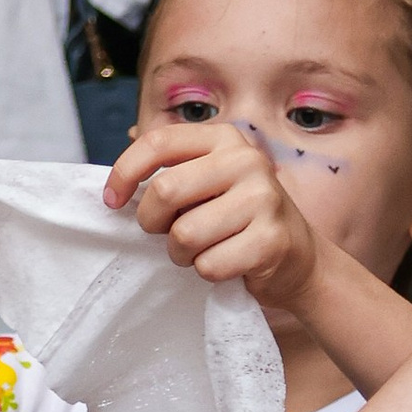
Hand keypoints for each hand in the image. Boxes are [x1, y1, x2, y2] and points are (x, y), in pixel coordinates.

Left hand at [106, 116, 319, 306]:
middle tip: (166, 233)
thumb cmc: (239, 220)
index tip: (112, 200)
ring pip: (184, 234)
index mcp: (225, 139)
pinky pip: (208, 265)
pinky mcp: (270, 240)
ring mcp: (263, 199)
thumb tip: (116, 183)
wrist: (299, 259)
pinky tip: (228, 263)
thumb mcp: (210, 181)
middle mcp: (247, 161)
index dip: (124, 172)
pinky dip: (208, 272)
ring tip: (203, 249)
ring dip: (182, 253)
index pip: (158, 143)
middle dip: (153, 222)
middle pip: (164, 191)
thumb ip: (172, 171)